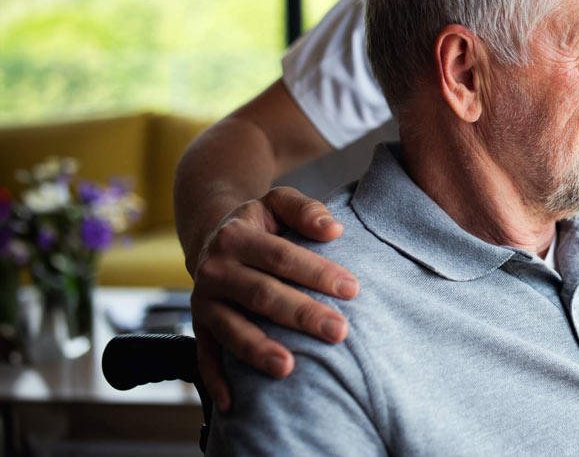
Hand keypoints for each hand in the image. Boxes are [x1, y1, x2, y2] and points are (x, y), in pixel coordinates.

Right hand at [190, 187, 359, 411]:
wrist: (212, 236)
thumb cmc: (260, 223)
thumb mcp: (277, 202)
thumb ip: (304, 209)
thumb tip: (333, 229)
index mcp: (236, 236)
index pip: (282, 257)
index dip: (317, 272)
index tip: (353, 289)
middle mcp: (215, 269)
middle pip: (262, 295)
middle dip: (301, 314)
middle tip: (338, 332)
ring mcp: (204, 301)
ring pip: (232, 329)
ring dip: (259, 350)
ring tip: (289, 368)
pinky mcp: (199, 326)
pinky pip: (204, 356)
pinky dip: (216, 381)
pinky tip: (235, 403)